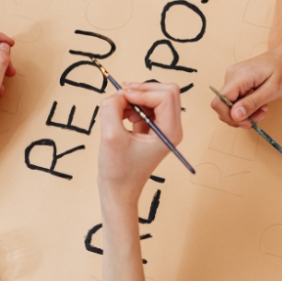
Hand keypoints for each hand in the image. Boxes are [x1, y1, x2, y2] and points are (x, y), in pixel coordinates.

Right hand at [98, 82, 181, 203]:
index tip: (123, 97)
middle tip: (120, 97)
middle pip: (164, 91)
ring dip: (133, 97)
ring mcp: (162, 127)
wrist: (118, 190)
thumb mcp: (110, 136)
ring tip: (116, 112)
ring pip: (152, 95)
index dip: (143, 91)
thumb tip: (117, 93)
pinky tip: (119, 117)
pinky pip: (144, 104)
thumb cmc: (118, 170)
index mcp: (170, 131)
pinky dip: (130, 105)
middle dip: (141, 90)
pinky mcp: (151, 126)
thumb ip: (112, 108)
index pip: (166, 96)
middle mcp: (171, 127)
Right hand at [211, 40, 281, 127]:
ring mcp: (233, 77)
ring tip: (263, 108)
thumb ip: (252, 103)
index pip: (219, 102)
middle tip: (260, 115)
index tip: (247, 122)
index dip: (229, 117)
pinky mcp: (237, 80)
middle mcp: (231, 75)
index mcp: (239, 77)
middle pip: (223, 105)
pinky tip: (260, 102)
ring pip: (230, 104)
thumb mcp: (272, 90)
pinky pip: (235, 98)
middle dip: (240, 116)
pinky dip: (246, 105)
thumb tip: (234, 116)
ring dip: (245, 112)